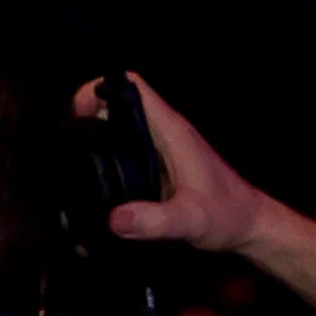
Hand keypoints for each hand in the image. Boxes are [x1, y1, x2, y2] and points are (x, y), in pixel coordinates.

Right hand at [72, 72, 271, 256]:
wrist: (249, 228)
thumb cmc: (229, 216)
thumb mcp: (192, 220)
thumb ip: (156, 220)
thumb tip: (115, 219)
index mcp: (171, 131)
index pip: (132, 87)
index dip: (99, 89)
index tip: (76, 115)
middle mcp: (162, 135)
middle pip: (114, 106)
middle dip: (85, 119)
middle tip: (66, 148)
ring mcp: (157, 151)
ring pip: (116, 130)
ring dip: (92, 141)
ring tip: (70, 167)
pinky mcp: (154, 168)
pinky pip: (122, 154)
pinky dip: (103, 162)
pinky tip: (91, 185)